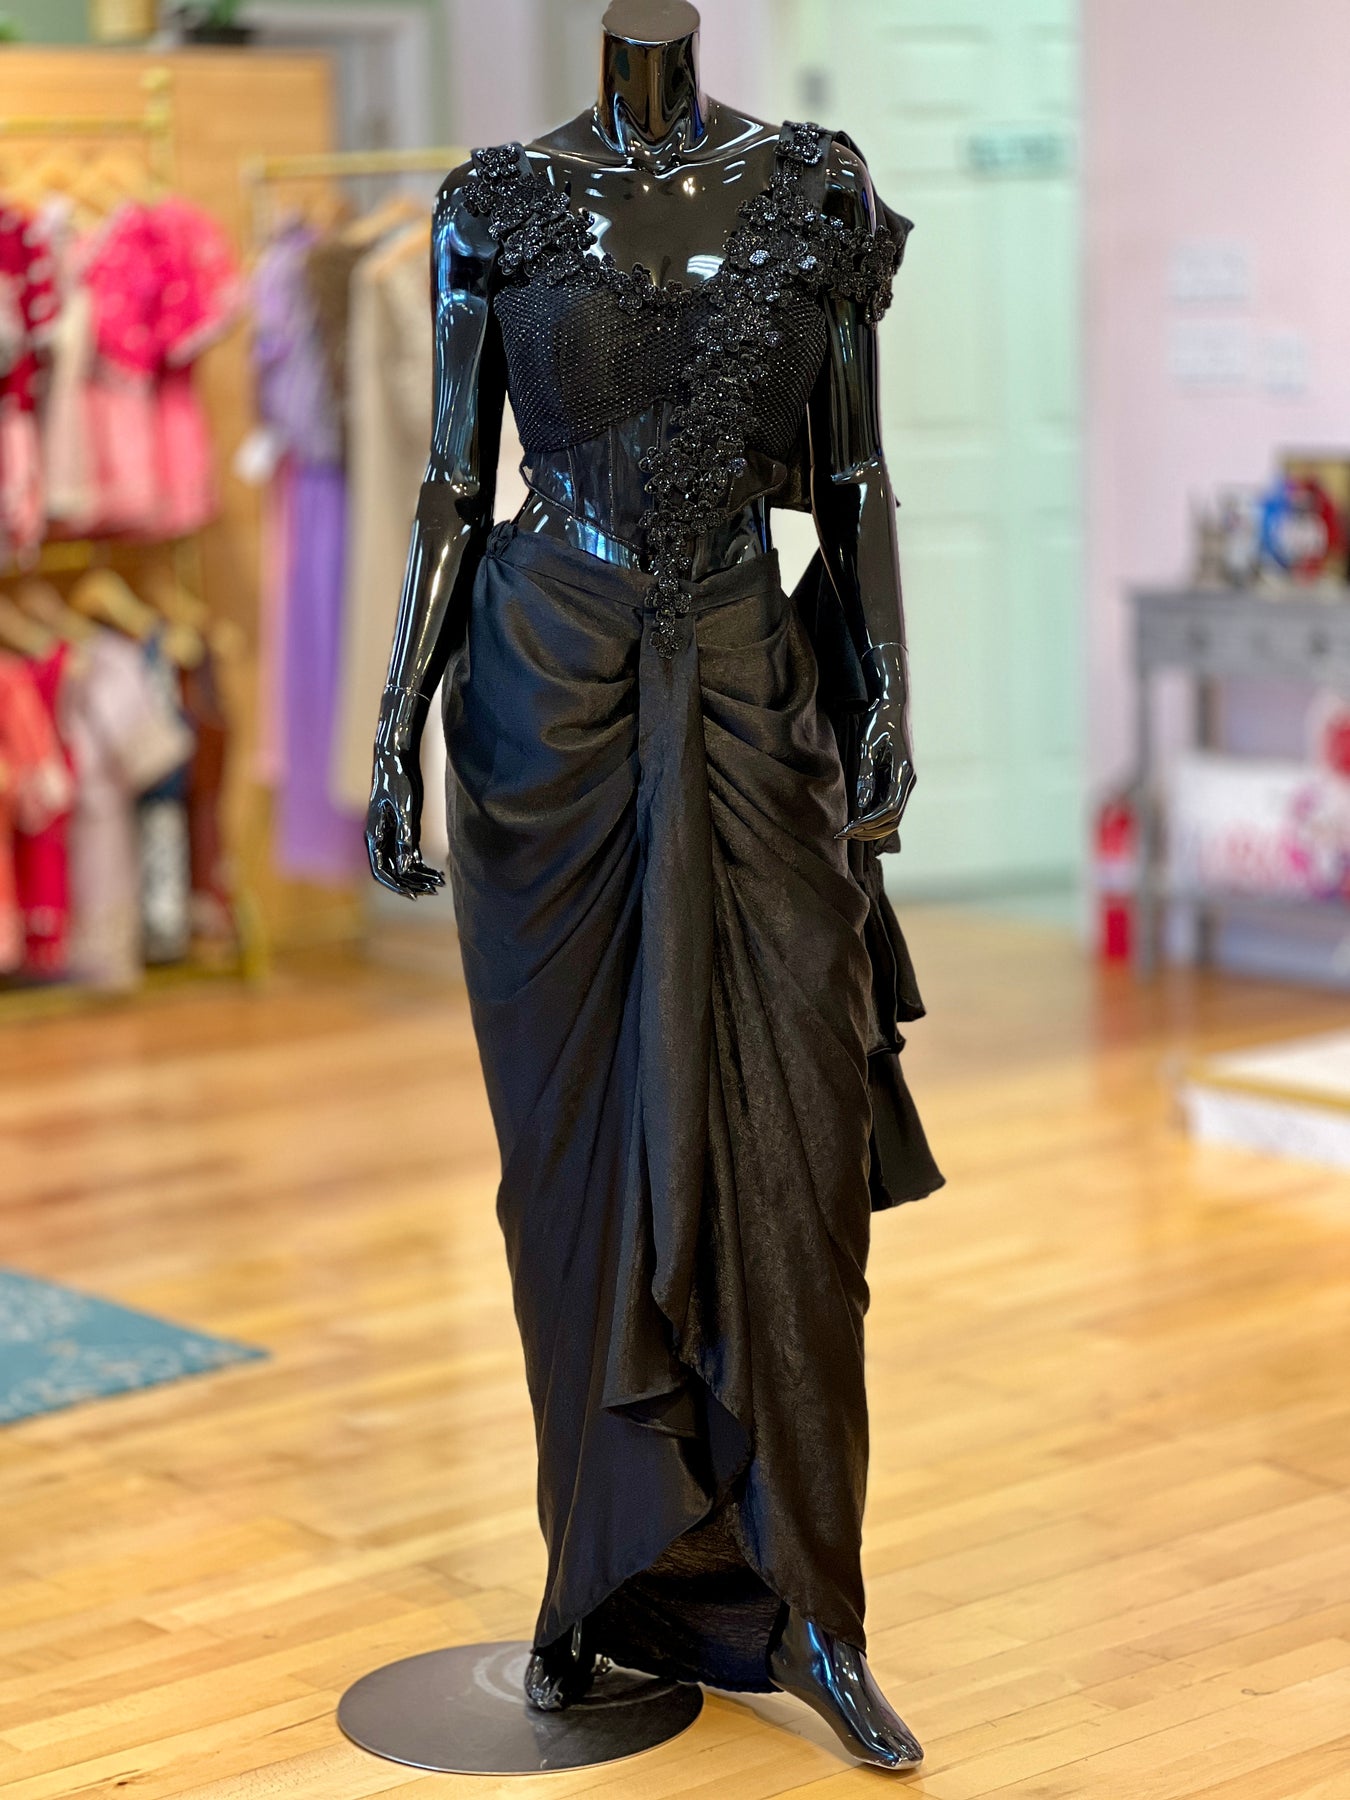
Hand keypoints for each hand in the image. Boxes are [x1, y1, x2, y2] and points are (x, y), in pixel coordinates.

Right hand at [366, 742, 444, 898]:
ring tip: (440, 883)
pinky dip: (422, 864)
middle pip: (394, 870)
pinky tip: (438, 871)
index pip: (380, 870)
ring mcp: (391, 833)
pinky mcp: (402, 827)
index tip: (414, 896)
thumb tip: (404, 867)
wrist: (397, 756)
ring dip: (420, 875)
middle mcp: (380, 838)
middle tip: (435, 891)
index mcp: (374, 835)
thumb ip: (404, 839)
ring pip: (403, 864)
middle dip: (413, 883)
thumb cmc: (399, 780)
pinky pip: (409, 853)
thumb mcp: (405, 811)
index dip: (397, 886)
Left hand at [838, 642, 916, 842]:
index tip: (846, 830)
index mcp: (903, 773)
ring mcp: (906, 780)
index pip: (887, 811)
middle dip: (868, 830)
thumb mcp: (867, 746)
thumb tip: (862, 805)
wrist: (893, 701)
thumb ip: (865, 776)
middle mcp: (909, 780)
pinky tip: (858, 818)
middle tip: (843, 834)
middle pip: (892, 818)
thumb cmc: (877, 720)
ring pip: (893, 815)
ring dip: (872, 826)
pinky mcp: (900, 778)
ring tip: (848, 830)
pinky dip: (876, 817)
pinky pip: (890, 805)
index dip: (867, 824)